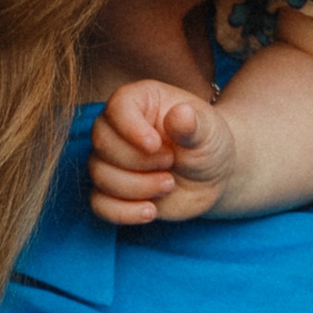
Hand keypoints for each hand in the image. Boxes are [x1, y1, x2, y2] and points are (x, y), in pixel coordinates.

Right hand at [91, 80, 233, 226]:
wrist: (212, 176)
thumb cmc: (209, 143)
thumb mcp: (208, 131)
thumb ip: (193, 124)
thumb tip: (181, 114)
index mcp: (140, 101)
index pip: (117, 107)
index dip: (131, 129)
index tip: (156, 145)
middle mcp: (118, 128)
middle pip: (102, 144)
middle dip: (138, 162)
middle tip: (171, 163)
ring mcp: (112, 160)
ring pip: (99, 175)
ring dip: (136, 187)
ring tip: (169, 185)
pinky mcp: (112, 190)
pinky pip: (99, 204)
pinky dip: (123, 212)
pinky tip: (150, 212)